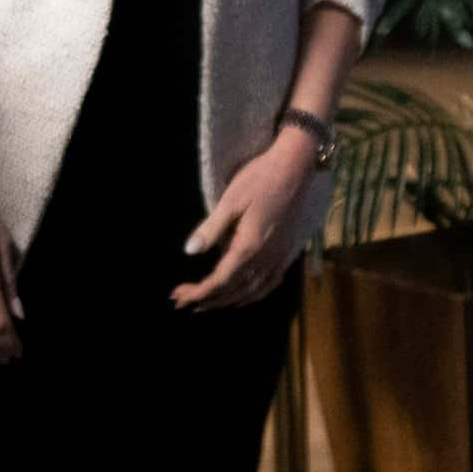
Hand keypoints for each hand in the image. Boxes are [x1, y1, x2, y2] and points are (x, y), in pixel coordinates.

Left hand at [171, 130, 316, 311]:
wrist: (295, 167)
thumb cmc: (259, 179)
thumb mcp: (230, 201)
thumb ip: (211, 229)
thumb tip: (190, 252)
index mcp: (248, 247)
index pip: (219, 281)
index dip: (198, 291)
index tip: (177, 296)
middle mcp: (265, 258)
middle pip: (234, 290)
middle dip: (208, 299)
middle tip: (183, 303)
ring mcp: (279, 256)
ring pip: (253, 291)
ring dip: (229, 301)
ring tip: (208, 304)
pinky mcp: (287, 250)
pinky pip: (271, 283)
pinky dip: (255, 295)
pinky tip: (246, 296)